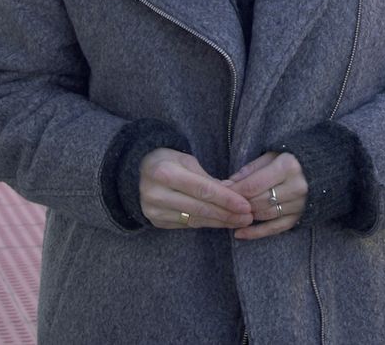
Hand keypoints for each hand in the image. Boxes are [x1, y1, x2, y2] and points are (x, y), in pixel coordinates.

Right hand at [139, 148, 253, 229]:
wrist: (136, 172)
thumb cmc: (166, 161)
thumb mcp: (185, 160)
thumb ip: (207, 179)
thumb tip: (233, 194)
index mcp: (165, 172)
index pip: (202, 190)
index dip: (226, 199)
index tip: (245, 206)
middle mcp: (157, 194)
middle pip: (200, 208)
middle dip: (227, 214)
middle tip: (248, 217)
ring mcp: (154, 210)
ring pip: (195, 220)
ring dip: (219, 222)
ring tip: (239, 222)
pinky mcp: (156, 221)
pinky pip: (186, 225)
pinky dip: (205, 223)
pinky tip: (220, 222)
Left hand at [226, 152, 305, 239]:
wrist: (326, 170)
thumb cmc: (294, 159)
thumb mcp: (273, 155)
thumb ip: (251, 169)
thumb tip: (229, 183)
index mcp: (288, 166)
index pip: (253, 184)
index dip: (234, 190)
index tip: (220, 191)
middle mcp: (296, 187)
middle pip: (258, 201)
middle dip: (237, 203)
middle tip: (223, 203)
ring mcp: (300, 204)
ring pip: (264, 214)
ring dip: (245, 215)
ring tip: (230, 214)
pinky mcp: (301, 217)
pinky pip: (275, 228)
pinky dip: (257, 233)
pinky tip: (240, 233)